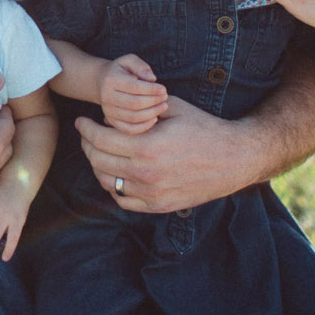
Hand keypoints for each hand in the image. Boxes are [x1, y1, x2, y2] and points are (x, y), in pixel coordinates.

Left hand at [76, 95, 265, 212]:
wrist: (233, 159)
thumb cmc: (204, 129)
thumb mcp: (173, 108)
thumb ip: (141, 110)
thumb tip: (114, 110)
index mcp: (147, 147)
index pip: (100, 140)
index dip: (85, 129)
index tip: (81, 122)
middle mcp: (146, 174)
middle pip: (99, 161)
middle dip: (87, 145)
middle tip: (87, 135)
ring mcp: (151, 193)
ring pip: (108, 182)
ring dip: (98, 166)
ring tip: (100, 152)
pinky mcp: (159, 206)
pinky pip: (124, 200)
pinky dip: (114, 187)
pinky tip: (116, 173)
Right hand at [99, 54, 166, 132]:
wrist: (101, 82)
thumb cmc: (121, 70)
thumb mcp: (129, 60)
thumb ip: (140, 66)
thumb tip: (152, 79)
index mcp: (111, 80)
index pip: (135, 87)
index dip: (152, 90)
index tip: (164, 89)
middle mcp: (106, 97)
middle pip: (134, 104)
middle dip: (154, 101)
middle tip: (165, 98)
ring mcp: (108, 111)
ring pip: (133, 117)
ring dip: (152, 113)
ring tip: (163, 106)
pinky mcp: (111, 121)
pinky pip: (129, 129)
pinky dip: (144, 127)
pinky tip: (154, 119)